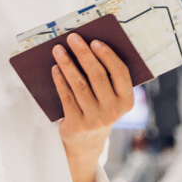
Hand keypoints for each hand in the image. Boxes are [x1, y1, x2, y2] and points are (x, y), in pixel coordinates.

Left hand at [51, 34, 134, 164]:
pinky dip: (60, 80)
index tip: (94, 41)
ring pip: (79, 85)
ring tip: (58, 50)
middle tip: (72, 38)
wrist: (87, 143)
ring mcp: (95, 119)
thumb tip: (89, 47)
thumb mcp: (111, 99)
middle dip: (83, 54)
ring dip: (67, 64)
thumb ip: (107, 78)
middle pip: (97, 75)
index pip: (120, 73)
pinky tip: (55, 68)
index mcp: (126, 101)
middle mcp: (113, 110)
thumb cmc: (99, 110)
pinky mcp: (77, 124)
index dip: (107, 55)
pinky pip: (66, 97)